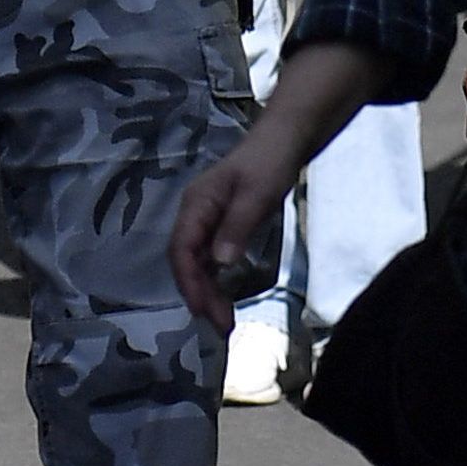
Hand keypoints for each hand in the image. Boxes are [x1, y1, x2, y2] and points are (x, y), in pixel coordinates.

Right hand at [168, 135, 305, 330]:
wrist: (285, 140)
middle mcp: (195, 214)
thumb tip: (219, 264)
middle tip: (220, 325)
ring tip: (224, 321)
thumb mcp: (257, 194)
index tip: (201, 310)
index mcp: (197, 204)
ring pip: (198, 263)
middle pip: (187, 260)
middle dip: (200, 294)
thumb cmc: (270, 162)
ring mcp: (207, 220)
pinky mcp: (221, 225)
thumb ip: (237, 227)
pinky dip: (216, 280)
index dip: (188, 282)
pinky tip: (225, 298)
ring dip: (208, 292)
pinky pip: (210, 258)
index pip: (181, 249)